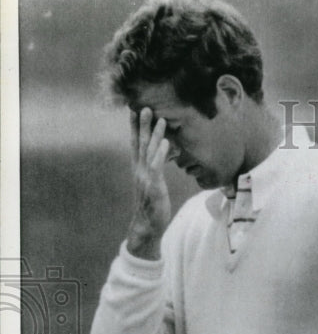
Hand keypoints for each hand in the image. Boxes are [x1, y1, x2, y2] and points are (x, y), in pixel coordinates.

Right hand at [127, 107, 171, 259]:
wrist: (147, 227)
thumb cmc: (152, 207)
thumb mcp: (153, 186)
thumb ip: (154, 171)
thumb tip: (161, 159)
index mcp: (138, 169)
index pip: (135, 144)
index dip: (134, 128)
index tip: (133, 111)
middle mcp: (139, 171)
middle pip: (140, 143)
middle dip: (142, 125)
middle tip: (144, 106)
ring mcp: (145, 178)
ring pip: (149, 152)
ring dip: (154, 134)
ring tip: (159, 118)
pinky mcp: (154, 186)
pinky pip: (157, 166)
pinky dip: (161, 153)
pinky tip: (167, 142)